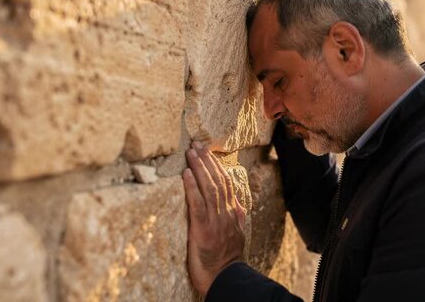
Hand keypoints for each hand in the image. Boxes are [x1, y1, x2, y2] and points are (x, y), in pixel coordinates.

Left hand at [182, 141, 246, 295]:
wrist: (226, 280)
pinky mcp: (203, 230)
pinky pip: (198, 204)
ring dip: (199, 168)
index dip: (217, 166)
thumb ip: (237, 219)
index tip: (208, 152)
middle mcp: (226, 213)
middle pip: (217, 181)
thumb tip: (238, 205)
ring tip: (191, 152)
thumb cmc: (227, 261)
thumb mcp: (238, 237)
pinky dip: (192, 188)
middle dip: (207, 161)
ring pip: (209, 188)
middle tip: (196, 144)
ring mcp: (216, 221)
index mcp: (234, 214)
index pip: (227, 183)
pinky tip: (187, 174)